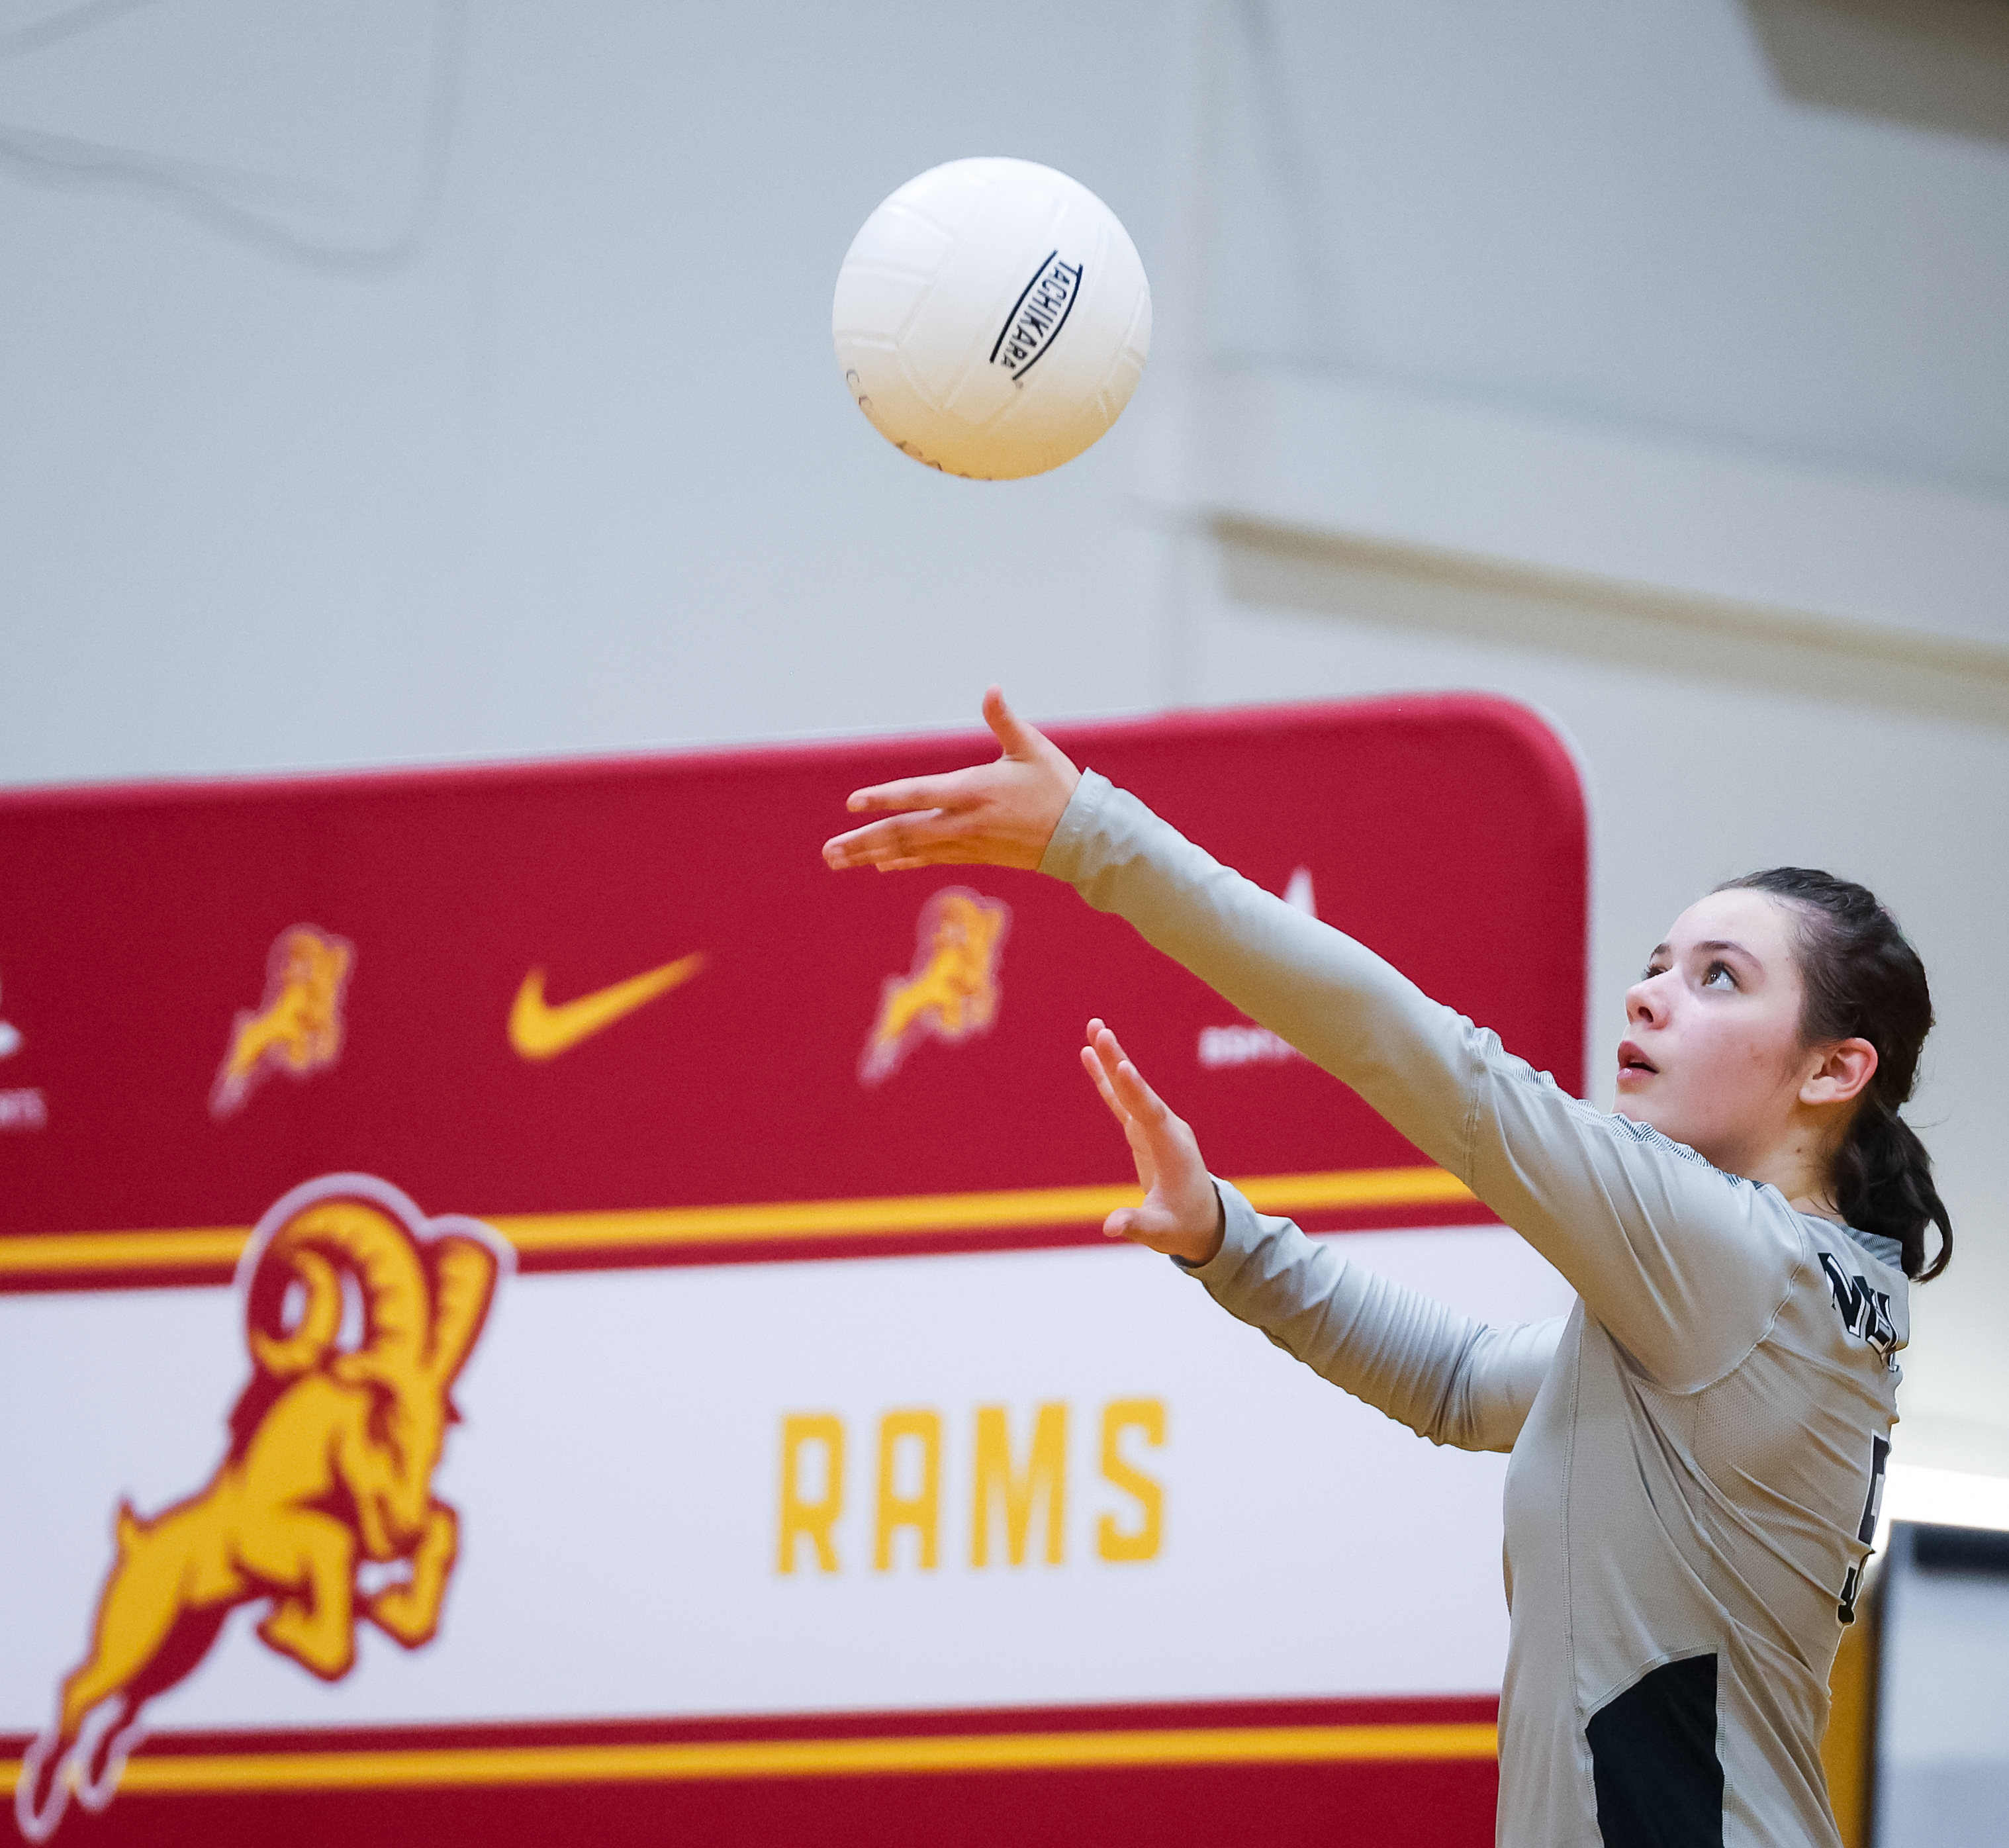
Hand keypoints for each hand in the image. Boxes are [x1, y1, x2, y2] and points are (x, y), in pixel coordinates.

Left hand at [822, 686, 1081, 872]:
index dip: (885, 798)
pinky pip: (930, 859)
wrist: (1082, 837)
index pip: (920, 794)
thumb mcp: (1032, 747)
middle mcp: (965, 821)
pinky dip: (903, 860)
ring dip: (873, 854)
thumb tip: (992, 688)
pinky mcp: (975, 855)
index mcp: (975, 790)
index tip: (852, 803)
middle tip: (829, 852)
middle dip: (863, 841)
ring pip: (911, 850)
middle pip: (904, 832)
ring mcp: (968, 842)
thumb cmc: (1057, 785)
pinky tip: (880, 863)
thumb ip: (1004, 720)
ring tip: (839, 860)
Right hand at [1079, 1019, 1225, 1265]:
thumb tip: (1110, 1227)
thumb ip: (1136, 1225)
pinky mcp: (1143, 1129)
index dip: (1136, 1092)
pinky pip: (1122, 1098)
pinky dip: (1106, 1078)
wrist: (1203, 1221)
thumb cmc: (1183, 1226)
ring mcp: (1155, 1125)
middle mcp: (1167, 1130)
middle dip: (1119, 1060)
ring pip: (1130, 1087)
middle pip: (1139, 1090)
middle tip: (1101, 1030)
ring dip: (1112, 1058)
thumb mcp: (1160, 1231)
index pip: (1152, 1116)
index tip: (1122, 1066)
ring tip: (1094, 1027)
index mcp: (1173, 1150)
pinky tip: (1088, 1054)